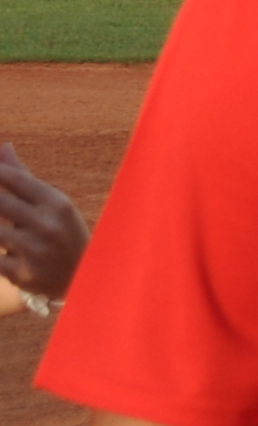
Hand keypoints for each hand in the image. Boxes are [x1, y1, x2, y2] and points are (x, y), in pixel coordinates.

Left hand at [0, 143, 84, 307]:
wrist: (80, 279)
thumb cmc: (61, 232)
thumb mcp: (51, 204)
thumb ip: (22, 177)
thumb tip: (2, 147)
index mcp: (57, 203)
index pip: (13, 178)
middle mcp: (48, 225)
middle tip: (1, 208)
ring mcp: (35, 251)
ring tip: (8, 227)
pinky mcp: (21, 273)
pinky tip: (5, 248)